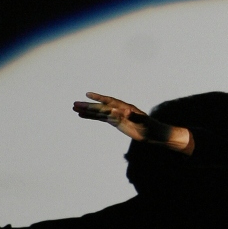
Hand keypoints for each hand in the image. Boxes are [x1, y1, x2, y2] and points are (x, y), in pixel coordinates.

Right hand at [72, 93, 193, 152]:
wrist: (154, 134)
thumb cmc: (150, 126)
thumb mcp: (143, 121)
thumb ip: (134, 116)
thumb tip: (124, 112)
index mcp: (125, 107)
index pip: (109, 101)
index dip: (99, 98)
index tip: (88, 94)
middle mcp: (118, 110)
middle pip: (100, 107)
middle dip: (88, 106)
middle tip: (74, 104)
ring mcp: (116, 116)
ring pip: (98, 112)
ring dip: (87, 111)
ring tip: (74, 108)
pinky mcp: (115, 122)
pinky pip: (101, 119)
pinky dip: (92, 117)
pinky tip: (82, 116)